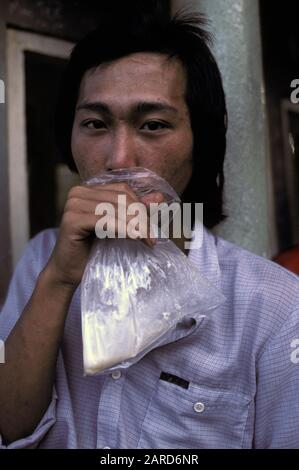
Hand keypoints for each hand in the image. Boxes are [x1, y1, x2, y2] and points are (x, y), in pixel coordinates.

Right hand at [43, 183, 162, 288]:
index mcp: (89, 188)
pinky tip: (136, 239)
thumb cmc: (93, 249)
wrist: (68, 271)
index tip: (153, 227)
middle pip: (120, 198)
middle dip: (140, 217)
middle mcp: (78, 191)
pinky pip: (105, 221)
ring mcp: (73, 204)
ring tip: (148, 241)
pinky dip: (123, 230)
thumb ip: (135, 211)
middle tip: (153, 238)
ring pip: (115, 209)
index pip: (123, 190)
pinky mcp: (71, 219)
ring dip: (136, 226)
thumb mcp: (118, 227)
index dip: (141, 206)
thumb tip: (159, 197)